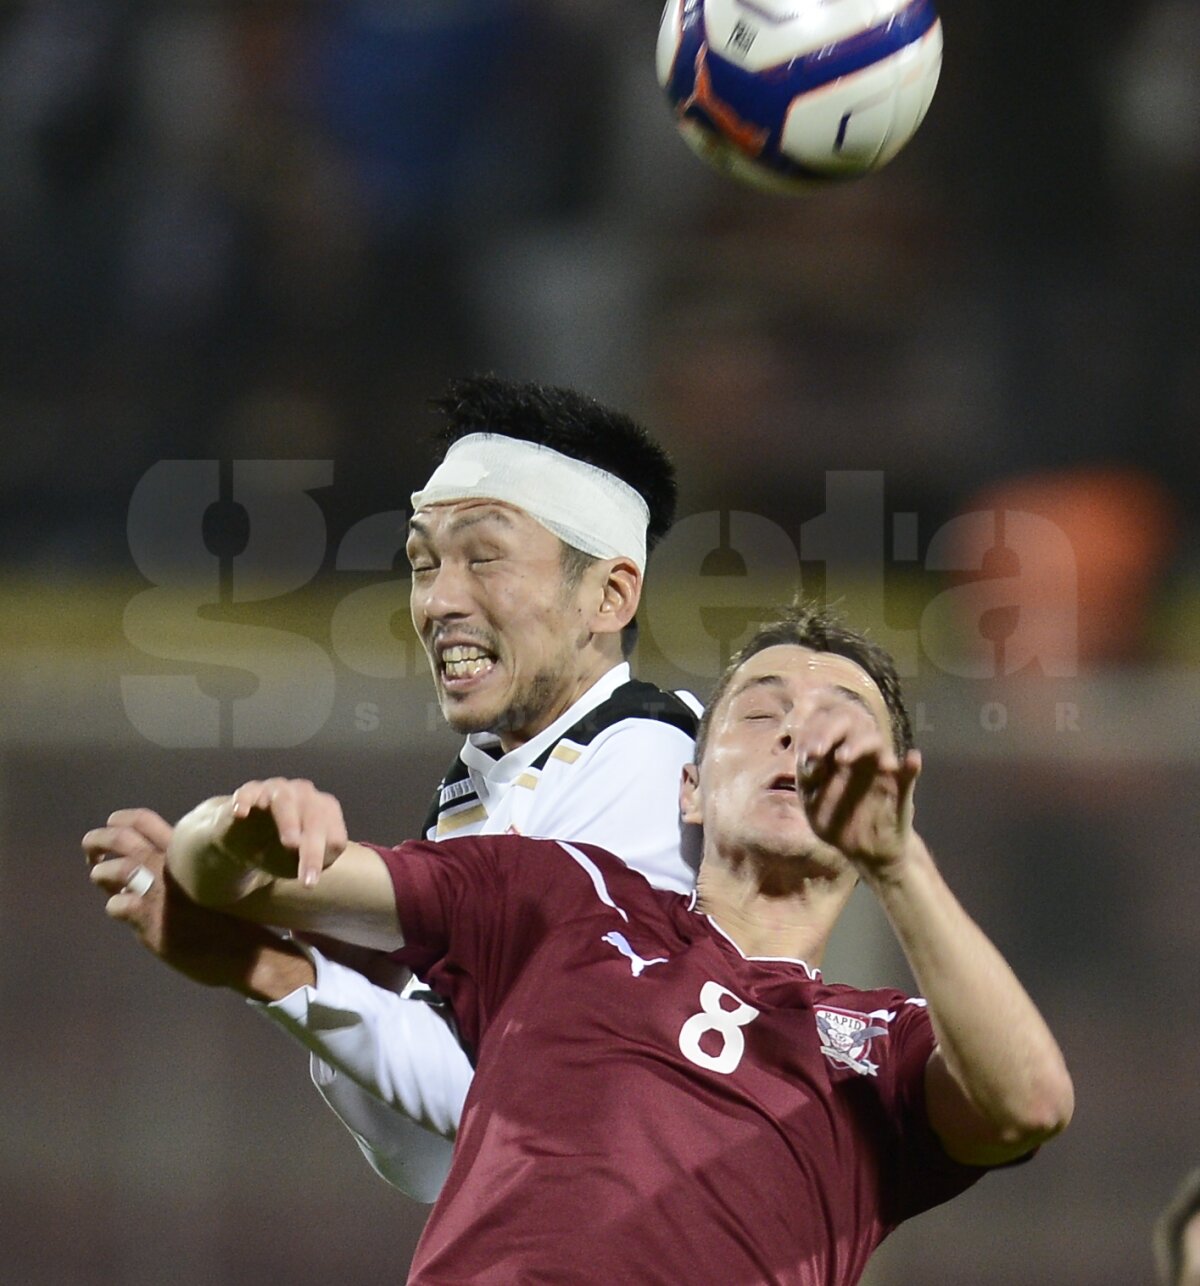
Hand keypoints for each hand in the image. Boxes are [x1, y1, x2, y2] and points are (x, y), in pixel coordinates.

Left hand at [84, 808, 311, 995]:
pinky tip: (124, 913)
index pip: (144, 821)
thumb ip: (181, 870)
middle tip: (91, 848)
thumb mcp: (208, 880)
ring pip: (112, 868)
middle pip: (120, 838)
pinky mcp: (149, 919)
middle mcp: (168, 866)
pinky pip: (117, 905)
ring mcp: (157, 892)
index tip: (112, 824)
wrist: (243, 950)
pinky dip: (116, 906)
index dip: (121, 819)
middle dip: (97, 840)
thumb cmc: (231, 916)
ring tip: (100, 879)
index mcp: (183, 853)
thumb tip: (153, 865)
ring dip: (100, 872)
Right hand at [193, 777, 348, 888]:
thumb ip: (311, 861)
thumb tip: (317, 864)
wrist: (241, 838)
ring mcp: (277, 790)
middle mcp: (305, 796)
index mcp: (325, 813)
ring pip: (286, 800)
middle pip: (315, 817)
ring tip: (291, 843)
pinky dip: (245, 801)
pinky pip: (248, 793)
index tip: (308, 882)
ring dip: (289, 821)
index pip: (334, 835)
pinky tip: (241, 814)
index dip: (322, 858)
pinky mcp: (250, 791)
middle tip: (306, 871)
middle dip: (312, 845)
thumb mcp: (297, 862)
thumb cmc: (278, 850)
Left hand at [794, 696, 921, 875]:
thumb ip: (807, 779)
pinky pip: (909, 773)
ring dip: (859, 743)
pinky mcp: (899, 787)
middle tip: (816, 751)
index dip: (811, 734)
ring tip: (843, 757)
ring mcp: (878, 768)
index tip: (804, 755)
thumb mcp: (812, 802)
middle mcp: (856, 754)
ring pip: (874, 742)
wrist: (864, 851)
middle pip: (848, 724)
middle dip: (829, 731)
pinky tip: (913, 758)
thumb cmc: (835, 820)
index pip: (823, 726)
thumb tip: (806, 756)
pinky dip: (911, 766)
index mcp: (832, 754)